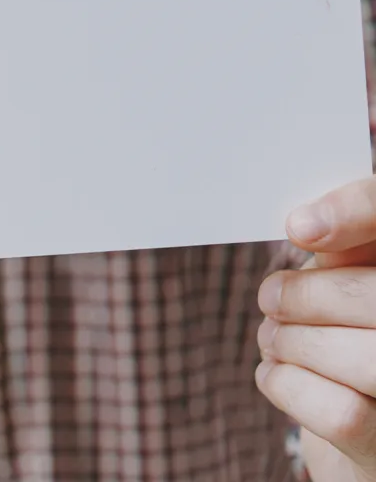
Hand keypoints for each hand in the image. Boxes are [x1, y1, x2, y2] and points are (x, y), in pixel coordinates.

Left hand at [257, 175, 375, 480]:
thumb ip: (347, 252)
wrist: (365, 424)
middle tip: (270, 297)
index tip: (298, 228)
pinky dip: (288, 385)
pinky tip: (273, 372)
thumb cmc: (352, 332)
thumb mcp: (351, 281)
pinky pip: (343, 415)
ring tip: (273, 337)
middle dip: (307, 296)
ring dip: (295, 343)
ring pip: (368, 362)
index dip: (355, 212)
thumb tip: (310, 227)